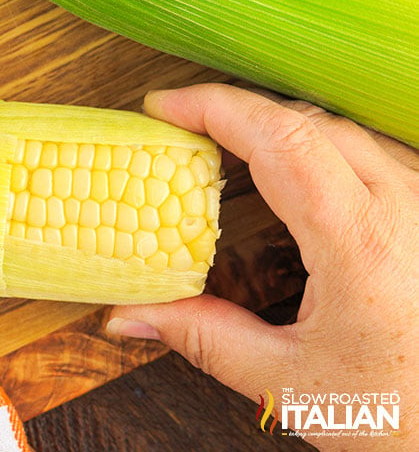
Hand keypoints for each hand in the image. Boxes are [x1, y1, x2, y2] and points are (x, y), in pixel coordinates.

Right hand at [107, 84, 417, 450]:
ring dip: (273, 127)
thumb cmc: (398, 412)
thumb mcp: (289, 382)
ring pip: (340, 132)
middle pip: (306, 122)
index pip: (282, 140)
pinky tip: (283, 172)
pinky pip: (365, 153)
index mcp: (362, 243)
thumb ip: (203, 338)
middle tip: (179, 128)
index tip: (163, 106)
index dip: (215, 108)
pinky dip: (310, 147)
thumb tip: (128, 316)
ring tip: (220, 144)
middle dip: (235, 112)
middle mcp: (403, 207)